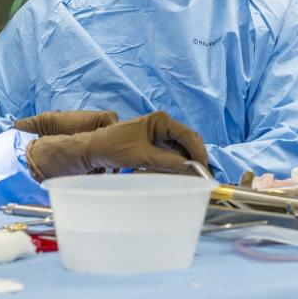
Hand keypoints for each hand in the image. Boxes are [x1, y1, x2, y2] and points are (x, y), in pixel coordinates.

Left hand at [25, 111, 209, 180]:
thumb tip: (190, 169)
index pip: (188, 135)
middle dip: (195, 157)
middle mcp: (161, 124)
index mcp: (160, 120)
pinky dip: (176, 163)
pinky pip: (170, 153)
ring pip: (180, 148)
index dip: (198, 152)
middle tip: (203, 176)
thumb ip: (168, 162)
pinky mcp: (152, 144)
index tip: (204, 169)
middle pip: (187, 141)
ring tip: (193, 178)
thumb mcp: (143, 156)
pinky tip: (179, 174)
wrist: (93, 149)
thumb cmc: (114, 147)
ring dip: (186, 162)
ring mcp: (157, 134)